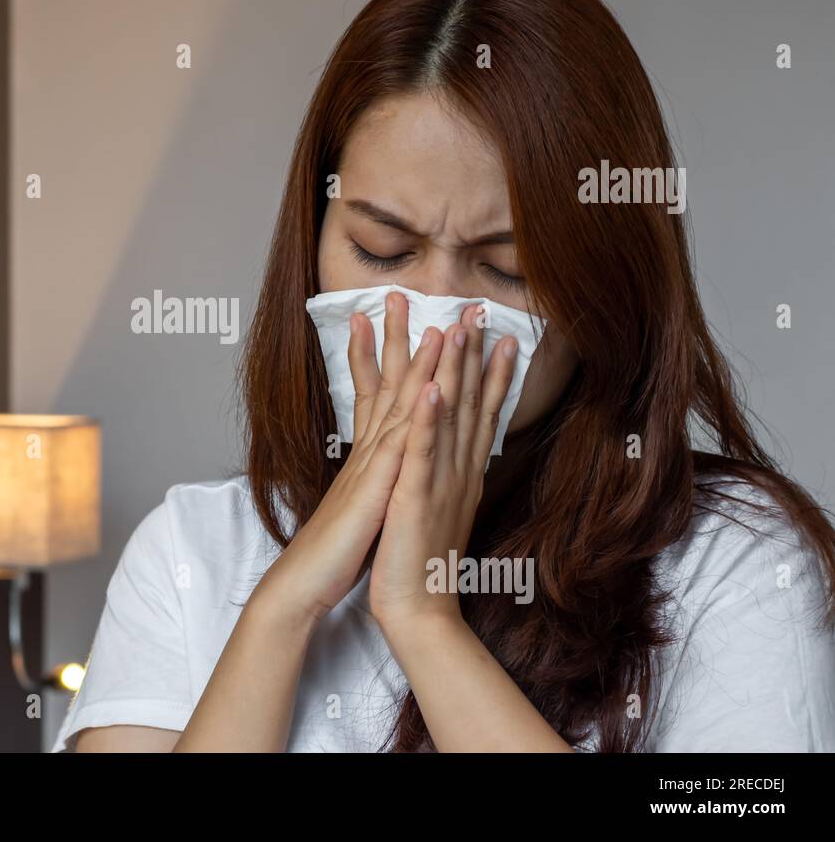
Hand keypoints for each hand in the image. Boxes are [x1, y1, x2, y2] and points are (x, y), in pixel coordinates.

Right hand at [257, 292, 445, 623]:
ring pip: (397, 406)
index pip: (379, 394)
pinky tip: (429, 388)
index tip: (395, 319)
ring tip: (434, 323)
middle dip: (395, 337)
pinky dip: (415, 415)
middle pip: (385, 384)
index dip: (388, 355)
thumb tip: (384, 459)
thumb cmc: (333, 548)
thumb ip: (371, 475)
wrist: (304, 582)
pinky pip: (400, 447)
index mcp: (368, 456)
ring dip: (415, 362)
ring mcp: (371, 467)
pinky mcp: (375, 490)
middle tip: (400, 293)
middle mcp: (369, 452)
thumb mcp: (359, 503)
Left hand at [368, 302, 517, 633]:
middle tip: (478, 309)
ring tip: (457, 326)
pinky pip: (423, 451)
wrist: (417, 608)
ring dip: (454, 370)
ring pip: (449, 417)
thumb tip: (461, 454)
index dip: (491, 372)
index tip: (501, 334)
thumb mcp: (440, 507)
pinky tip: (432, 385)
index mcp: (461, 472)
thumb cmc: (421, 559)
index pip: (480, 413)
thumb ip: (450, 476)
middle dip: (474, 354)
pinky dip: (428, 417)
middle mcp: (458, 471)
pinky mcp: (416, 496)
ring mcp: (439, 481)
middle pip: (470, 404)